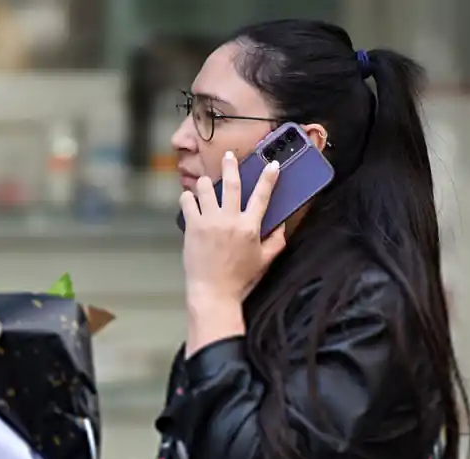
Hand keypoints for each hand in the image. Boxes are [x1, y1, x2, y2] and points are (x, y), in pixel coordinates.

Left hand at [179, 151, 287, 303]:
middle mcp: (230, 219)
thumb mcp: (265, 261)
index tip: (272, 164)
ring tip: (205, 184)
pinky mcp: (192, 227)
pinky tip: (190, 199)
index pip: (262, 196)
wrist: (213, 293)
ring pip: (205, 189)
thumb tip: (281, 225)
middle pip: (231, 184)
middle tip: (228, 156)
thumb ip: (276, 241)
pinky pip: (187, 202)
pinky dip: (188, 198)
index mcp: (250, 227)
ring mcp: (209, 221)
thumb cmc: (240, 279)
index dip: (268, 178)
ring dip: (205, 183)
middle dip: (230, 166)